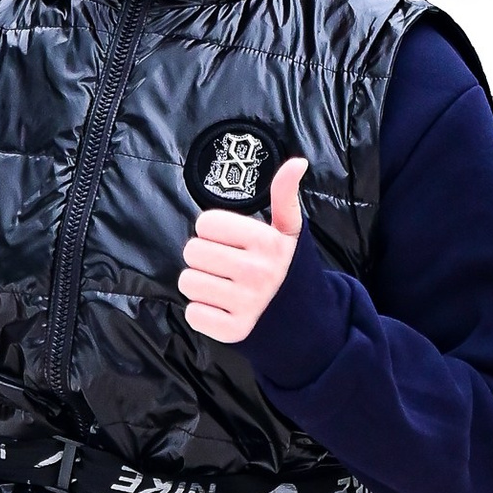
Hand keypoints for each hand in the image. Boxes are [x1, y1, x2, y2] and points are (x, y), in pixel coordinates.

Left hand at [178, 154, 306, 344]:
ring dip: (200, 285)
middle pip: (192, 251)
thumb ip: (284, 195)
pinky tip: (223, 309)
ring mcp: (246, 304)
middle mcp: (256, 272)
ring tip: (222, 287)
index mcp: (266, 242)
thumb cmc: (288, 269)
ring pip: (188, 282)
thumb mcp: (289, 232)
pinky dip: (203, 313)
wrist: (304, 322)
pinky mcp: (236, 331)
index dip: (213, 231)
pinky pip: (193, 314)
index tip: (231, 242)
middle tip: (224, 266)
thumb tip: (297, 161)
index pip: (206, 223)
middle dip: (203, 258)